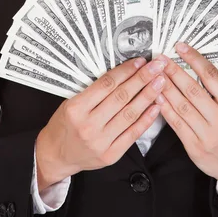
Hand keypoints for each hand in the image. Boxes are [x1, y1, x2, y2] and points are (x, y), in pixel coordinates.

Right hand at [35, 55, 168, 190]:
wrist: (56, 155)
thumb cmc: (65, 124)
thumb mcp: (72, 102)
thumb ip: (95, 90)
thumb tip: (125, 72)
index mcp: (76, 108)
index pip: (107, 84)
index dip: (126, 70)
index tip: (141, 61)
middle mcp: (88, 125)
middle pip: (121, 97)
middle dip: (142, 79)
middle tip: (157, 66)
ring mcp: (101, 142)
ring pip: (130, 114)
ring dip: (148, 95)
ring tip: (161, 82)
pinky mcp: (111, 155)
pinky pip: (133, 133)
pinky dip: (147, 118)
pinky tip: (157, 105)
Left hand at [156, 43, 217, 206]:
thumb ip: (217, 91)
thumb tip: (193, 67)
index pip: (212, 76)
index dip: (194, 59)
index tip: (181, 47)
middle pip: (193, 90)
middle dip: (174, 72)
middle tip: (161, 59)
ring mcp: (208, 134)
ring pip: (182, 106)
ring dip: (166, 88)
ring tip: (155, 75)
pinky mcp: (195, 147)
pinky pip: (177, 124)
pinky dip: (166, 109)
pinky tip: (158, 97)